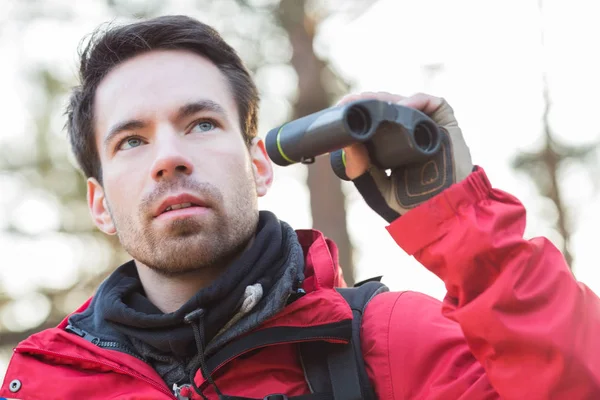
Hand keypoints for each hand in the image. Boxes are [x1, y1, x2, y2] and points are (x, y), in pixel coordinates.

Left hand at [336, 92, 472, 221]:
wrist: (443, 216)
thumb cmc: (412, 207)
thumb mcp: (378, 190)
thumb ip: (362, 172)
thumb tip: (347, 147)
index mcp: (393, 146)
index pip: (375, 120)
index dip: (360, 110)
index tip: (342, 107)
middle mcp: (411, 133)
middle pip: (389, 107)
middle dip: (369, 101)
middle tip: (350, 102)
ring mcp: (429, 128)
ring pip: (407, 102)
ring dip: (387, 99)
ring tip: (370, 103)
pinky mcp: (447, 125)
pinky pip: (434, 103)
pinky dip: (416, 101)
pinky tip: (401, 108)